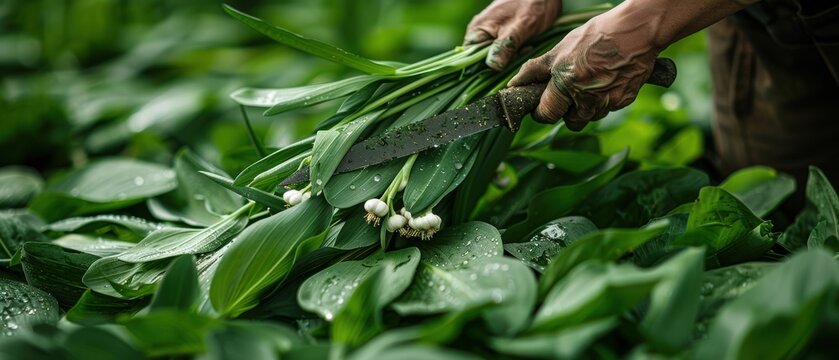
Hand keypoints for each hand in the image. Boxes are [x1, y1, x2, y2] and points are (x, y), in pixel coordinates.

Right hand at [464, 0, 561, 70]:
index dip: (484, 68)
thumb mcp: (521, 26)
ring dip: (510, 58)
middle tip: (519, 54)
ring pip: (496, 57)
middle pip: (483, 60)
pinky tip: (526, 46)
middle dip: (501, 63)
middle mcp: (480, 33)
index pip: (470, 59)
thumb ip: (506, 46)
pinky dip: (515, 53)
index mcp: (478, 30)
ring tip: (525, 47)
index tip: (502, 66)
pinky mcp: (501, 36)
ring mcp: (490, 34)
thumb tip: (493, 66)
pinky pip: (504, 52)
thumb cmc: (532, 4)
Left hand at [508, 6, 660, 130]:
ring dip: (585, 107)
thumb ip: (535, 70)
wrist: (638, 31)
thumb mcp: (560, 49)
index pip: (546, 114)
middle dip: (565, 112)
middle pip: (569, 122)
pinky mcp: (624, 101)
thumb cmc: (596, 36)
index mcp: (565, 85)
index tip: (541, 105)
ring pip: (589, 116)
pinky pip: (607, 108)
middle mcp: (586, 99)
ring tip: (588, 82)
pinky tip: (605, 79)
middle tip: (566, 94)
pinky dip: (603, 99)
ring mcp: (607, 103)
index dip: (541, 112)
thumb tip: (514, 84)